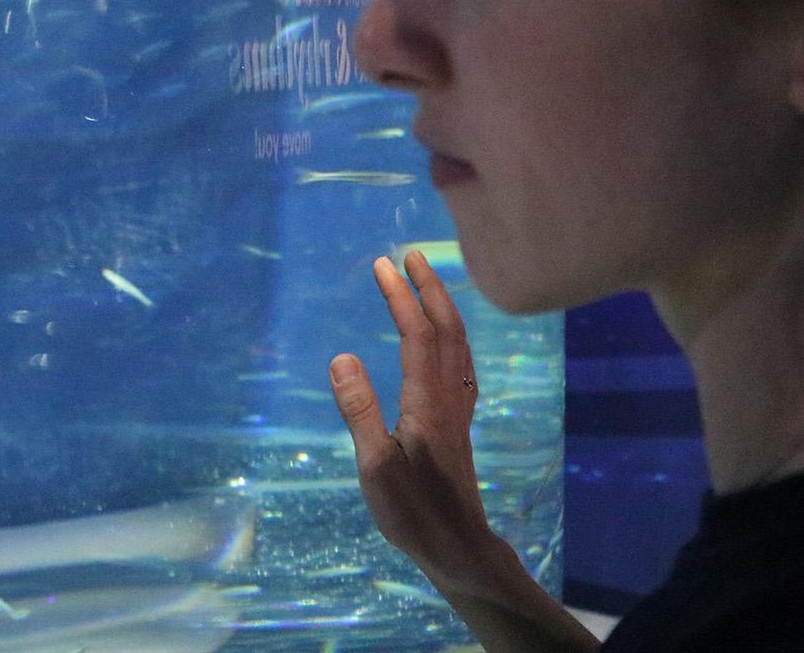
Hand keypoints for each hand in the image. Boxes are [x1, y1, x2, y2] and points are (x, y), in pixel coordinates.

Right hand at [330, 251, 494, 585]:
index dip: (401, 297)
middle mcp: (450, 398)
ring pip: (459, 345)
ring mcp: (459, 410)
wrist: (460, 548)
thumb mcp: (375, 466)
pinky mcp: (460, 425)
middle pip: (447, 329)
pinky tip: (446, 341)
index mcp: (428, 402)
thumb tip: (341, 356)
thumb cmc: (413, 513)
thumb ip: (359, 410)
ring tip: (427, 284)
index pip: (417, 335)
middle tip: (408, 255)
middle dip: (429, 288)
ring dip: (444, 307)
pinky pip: (462, 363)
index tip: (382, 265)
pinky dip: (453, 336)